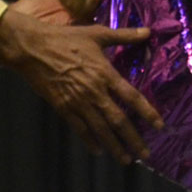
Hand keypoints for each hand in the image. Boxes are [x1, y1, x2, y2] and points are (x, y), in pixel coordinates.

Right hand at [0, 0, 159, 162]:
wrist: (32, 48)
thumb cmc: (65, 38)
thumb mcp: (97, 33)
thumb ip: (124, 35)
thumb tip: (148, 31)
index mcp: (105, 73)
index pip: (132, 97)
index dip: (147, 112)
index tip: (159, 125)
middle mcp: (94, 91)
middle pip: (119, 120)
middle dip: (133, 139)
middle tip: (145, 154)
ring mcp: (78, 102)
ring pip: (100, 129)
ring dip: (114, 146)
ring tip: (125, 160)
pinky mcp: (63, 107)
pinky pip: (79, 128)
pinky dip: (89, 141)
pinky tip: (98, 151)